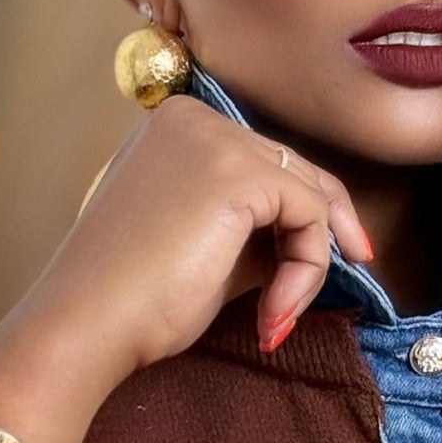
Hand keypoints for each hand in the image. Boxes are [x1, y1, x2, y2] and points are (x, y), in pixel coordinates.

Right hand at [52, 93, 374, 364]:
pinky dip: (306, 269)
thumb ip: (253, 232)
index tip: (336, 256)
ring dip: (307, 264)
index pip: (264, 162)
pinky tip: (273, 312)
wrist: (88, 324)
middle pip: (293, 169)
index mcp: (175, 129)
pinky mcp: (237, 172)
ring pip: (307, 194)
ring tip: (275, 316)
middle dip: (320, 232)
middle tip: (353, 271)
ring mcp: (214, 138)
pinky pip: (310, 216)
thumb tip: (312, 240)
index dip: (303, 213)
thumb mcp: (205, 249)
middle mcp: (194, 118)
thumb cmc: (134, 302)